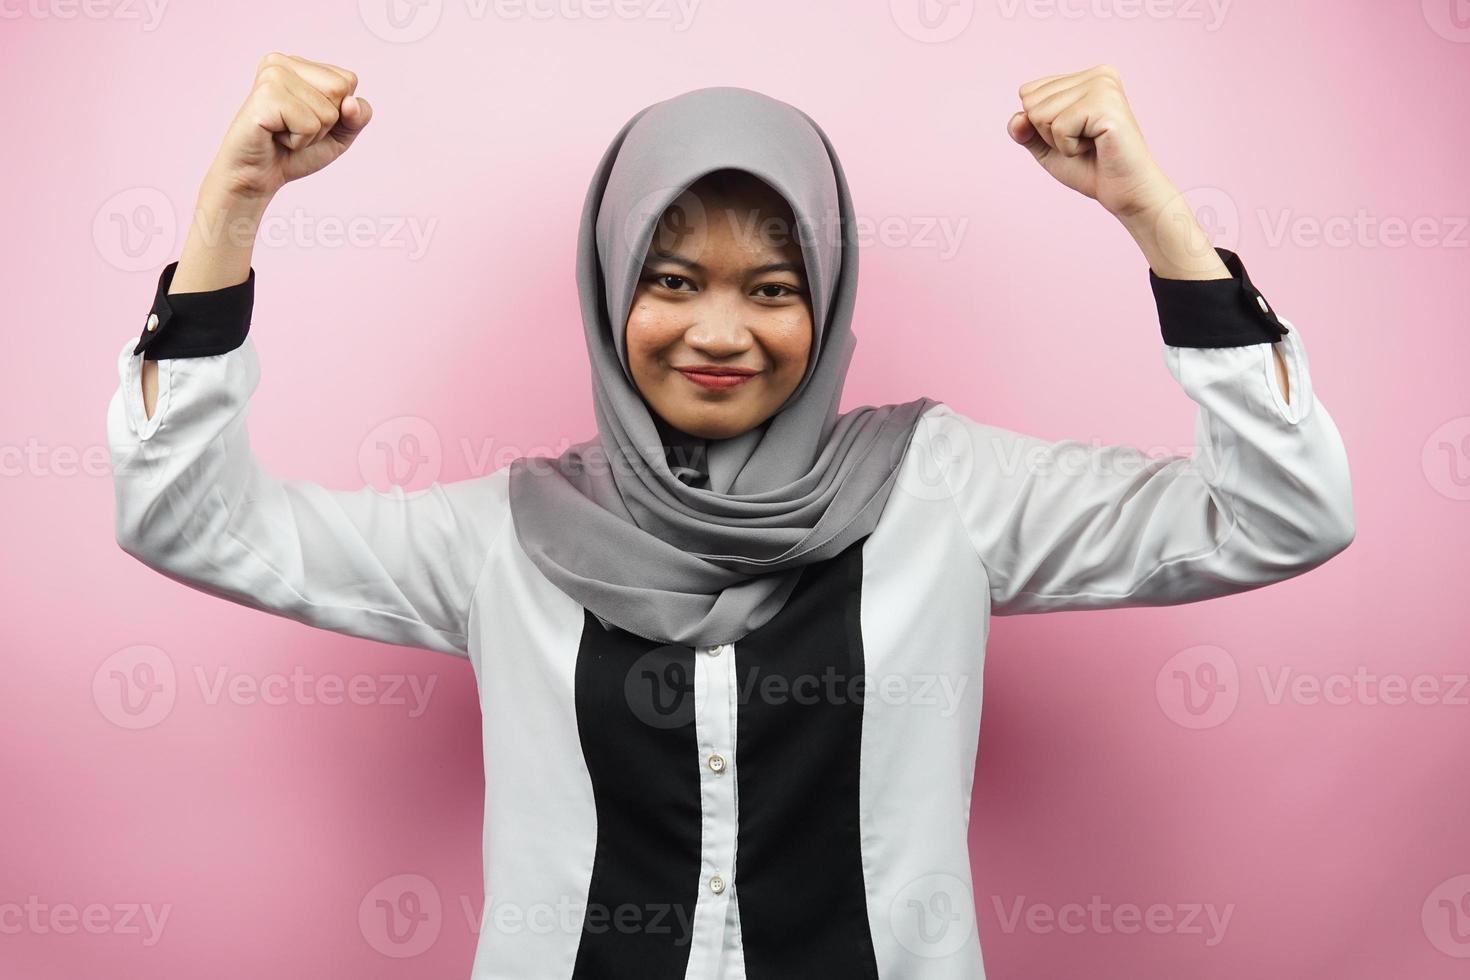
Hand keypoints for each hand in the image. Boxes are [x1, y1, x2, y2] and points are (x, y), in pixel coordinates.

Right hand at [202, 52, 371, 204]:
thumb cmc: (295, 152)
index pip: (348, 80)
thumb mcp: (339, 134)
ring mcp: (272, 75)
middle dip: (327, 122)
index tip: (306, 119)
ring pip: (328, 111)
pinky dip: (299, 141)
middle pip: (341, 90)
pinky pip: (310, 125)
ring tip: (283, 133)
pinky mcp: (266, 95)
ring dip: (311, 134)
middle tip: (294, 128)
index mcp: (298, 64)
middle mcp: (282, 62)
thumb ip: (358, 116)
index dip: (338, 112)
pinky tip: (276, 137)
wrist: (258, 176)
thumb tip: (351, 103)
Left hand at [1006, 64, 1174, 219]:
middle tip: (1083, 143)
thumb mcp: (1047, 147)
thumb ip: (1025, 130)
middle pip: (1031, 102)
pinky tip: (1095, 147)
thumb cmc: (1090, 168)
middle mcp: (1097, 74)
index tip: (1074, 134)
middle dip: (1048, 133)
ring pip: (1041, 114)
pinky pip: (1059, 127)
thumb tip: (1017, 118)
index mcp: (1085, 77)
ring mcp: (1104, 86)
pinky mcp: (1106, 105)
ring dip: (1059, 141)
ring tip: (1090, 144)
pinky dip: (1069, 148)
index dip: (1040, 125)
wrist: (1124, 192)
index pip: (1028, 92)